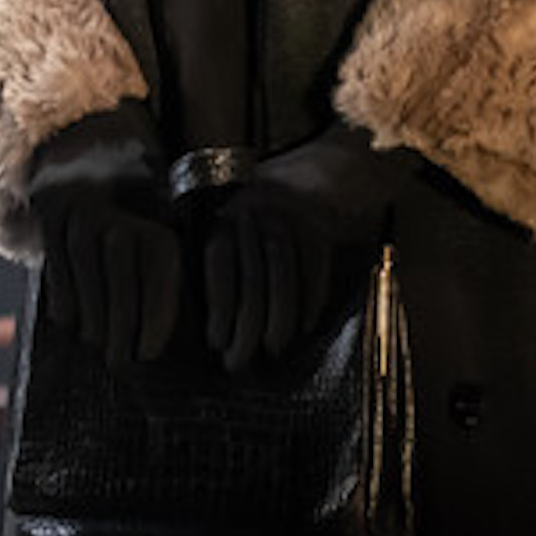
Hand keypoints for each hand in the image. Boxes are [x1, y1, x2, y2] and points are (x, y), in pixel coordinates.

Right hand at [28, 116, 182, 363]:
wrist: (89, 165)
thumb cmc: (137, 227)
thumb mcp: (163, 242)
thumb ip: (169, 278)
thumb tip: (192, 332)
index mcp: (157, 226)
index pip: (160, 280)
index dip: (155, 321)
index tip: (149, 352)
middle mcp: (123, 219)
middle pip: (122, 285)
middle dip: (121, 328)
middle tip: (122, 361)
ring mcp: (84, 217)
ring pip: (89, 278)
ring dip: (93, 319)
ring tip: (98, 344)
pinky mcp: (53, 220)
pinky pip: (59, 269)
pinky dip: (65, 299)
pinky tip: (72, 323)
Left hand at [201, 125, 400, 371]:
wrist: (324, 171)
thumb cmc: (270, 212)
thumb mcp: (238, 222)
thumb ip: (224, 259)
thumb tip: (211, 319)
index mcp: (227, 214)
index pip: (218, 268)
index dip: (217, 309)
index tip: (215, 342)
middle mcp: (254, 213)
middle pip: (249, 282)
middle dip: (244, 330)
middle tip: (238, 364)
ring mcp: (289, 219)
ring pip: (282, 282)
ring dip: (278, 323)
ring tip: (272, 349)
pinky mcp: (319, 228)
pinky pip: (313, 274)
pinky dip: (308, 304)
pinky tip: (303, 328)